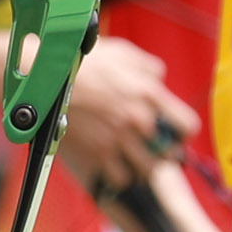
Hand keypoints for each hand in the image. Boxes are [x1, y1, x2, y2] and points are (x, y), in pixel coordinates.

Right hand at [54, 37, 194, 182]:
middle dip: (162, 151)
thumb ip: (148, 67)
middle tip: (151, 148)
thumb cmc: (82, 61)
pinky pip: (121, 179)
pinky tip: (113, 165)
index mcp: (149, 94)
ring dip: (142, 166)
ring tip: (132, 159)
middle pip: (169, 154)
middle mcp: (138, 120)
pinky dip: (120, 175)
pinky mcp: (97, 155)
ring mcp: (118, 140)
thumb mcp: (122, 52)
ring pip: (147, 170)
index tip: (174, 134)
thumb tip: (160, 80)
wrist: (45, 77)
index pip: (187, 126)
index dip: (183, 133)